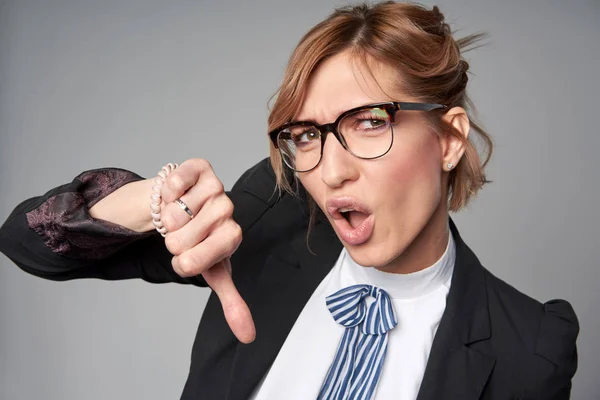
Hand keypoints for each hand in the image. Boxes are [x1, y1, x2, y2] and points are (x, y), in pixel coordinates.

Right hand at [159, 158, 254, 343]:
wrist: (178, 207)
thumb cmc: (197, 241)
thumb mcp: (213, 271)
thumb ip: (232, 302)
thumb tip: (248, 337)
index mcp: (232, 236)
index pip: (204, 256)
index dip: (186, 260)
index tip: (186, 257)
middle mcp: (228, 209)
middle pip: (182, 237)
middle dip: (172, 240)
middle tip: (179, 234)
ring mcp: (215, 186)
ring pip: (174, 213)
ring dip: (166, 217)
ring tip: (176, 215)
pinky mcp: (198, 167)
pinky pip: (174, 182)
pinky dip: (165, 192)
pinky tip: (174, 194)